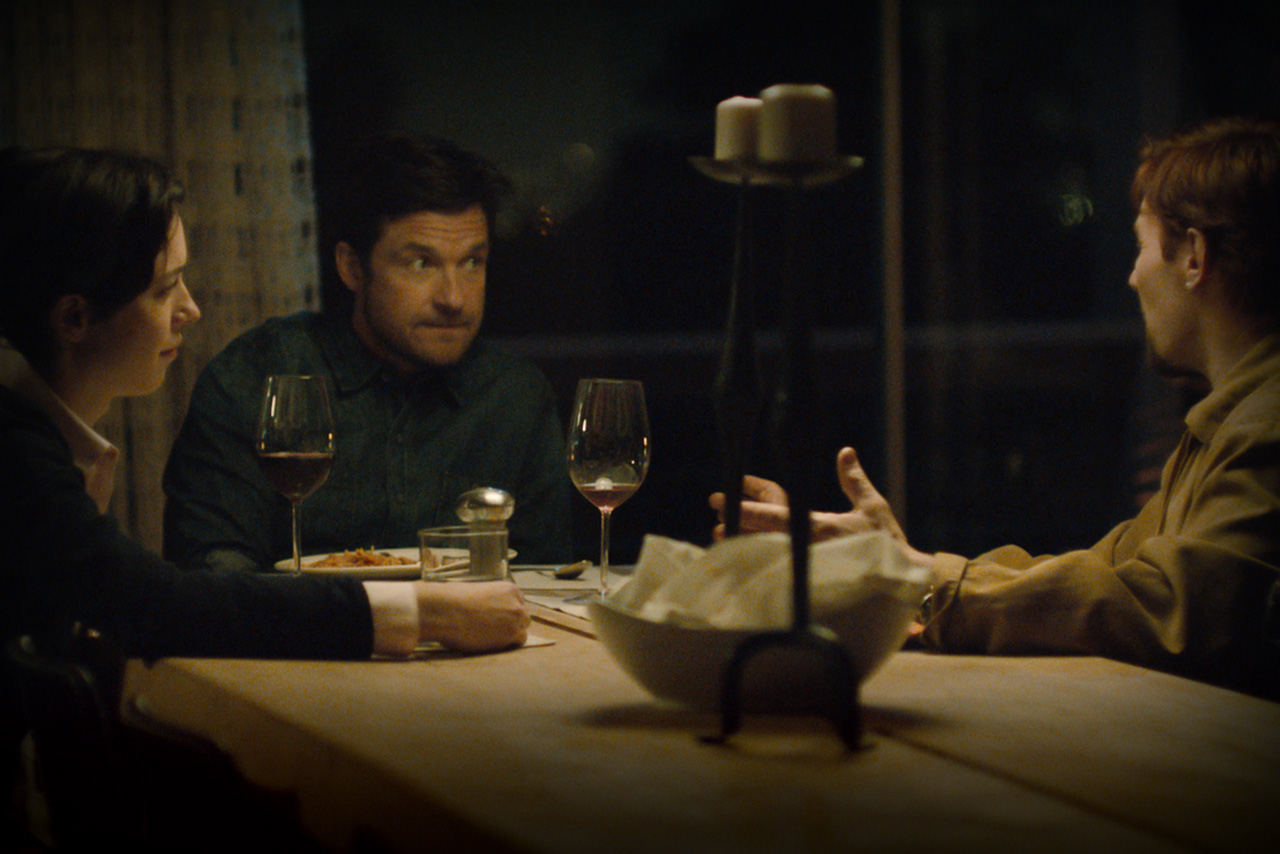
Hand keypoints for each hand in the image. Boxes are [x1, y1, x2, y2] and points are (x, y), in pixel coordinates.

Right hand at [414, 580, 529, 651]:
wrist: (446, 611)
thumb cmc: (454, 599)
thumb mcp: (478, 591)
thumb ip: (491, 601)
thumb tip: (489, 612)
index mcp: (510, 589)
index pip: (519, 604)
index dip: (508, 613)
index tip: (499, 619)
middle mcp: (516, 604)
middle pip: (523, 618)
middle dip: (512, 624)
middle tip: (496, 630)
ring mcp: (515, 621)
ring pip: (522, 632)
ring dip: (510, 636)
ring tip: (492, 638)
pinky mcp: (509, 636)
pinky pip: (515, 643)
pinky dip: (506, 645)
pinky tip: (492, 644)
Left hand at [710, 447, 934, 567]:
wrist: (904, 579)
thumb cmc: (888, 541)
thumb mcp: (873, 505)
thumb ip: (853, 479)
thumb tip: (844, 451)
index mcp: (820, 526)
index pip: (775, 514)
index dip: (744, 509)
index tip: (720, 501)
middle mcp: (810, 548)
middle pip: (762, 537)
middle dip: (737, 530)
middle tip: (714, 525)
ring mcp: (810, 567)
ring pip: (768, 556)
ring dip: (745, 549)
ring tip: (721, 543)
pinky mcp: (813, 583)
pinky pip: (782, 574)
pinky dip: (762, 567)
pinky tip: (746, 568)